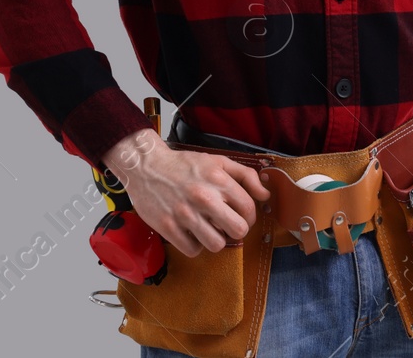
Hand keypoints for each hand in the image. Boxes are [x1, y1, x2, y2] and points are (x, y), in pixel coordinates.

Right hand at [102, 130, 270, 257]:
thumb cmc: (183, 165)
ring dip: (215, 239)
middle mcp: (204, 197)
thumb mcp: (218, 162)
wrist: (146, 166)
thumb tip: (265, 194)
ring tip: (209, 229)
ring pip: (216, 245)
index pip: (248, 209)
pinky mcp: (168, 227)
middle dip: (236, 230)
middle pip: (238, 230)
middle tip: (228, 226)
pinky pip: (193, 250)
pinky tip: (192, 233)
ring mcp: (185, 214)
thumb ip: (246, 175)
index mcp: (218, 180)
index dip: (250, 216)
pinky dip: (195, 245)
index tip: (242, 217)